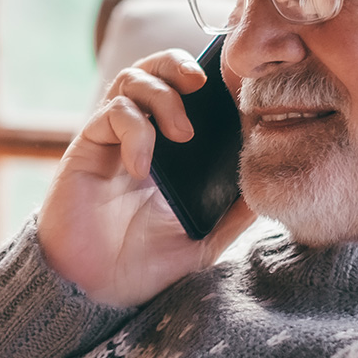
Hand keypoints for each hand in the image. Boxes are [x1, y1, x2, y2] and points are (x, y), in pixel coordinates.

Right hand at [37, 49, 257, 307]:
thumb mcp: (203, 242)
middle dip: (178, 64)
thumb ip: (234, 216)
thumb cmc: (143, 268)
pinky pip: (110, 114)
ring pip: (131, 80)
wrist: (95, 293)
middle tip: (202, 84)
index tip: (236, 87)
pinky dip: (134, 130)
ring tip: (182, 133)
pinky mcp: (86, 148)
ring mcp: (111, 141)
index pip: (187, 94)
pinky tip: (142, 166)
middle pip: (155, 70)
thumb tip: (271, 190)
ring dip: (162, 94)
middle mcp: (140, 138)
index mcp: (170, 153)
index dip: (209, 78)